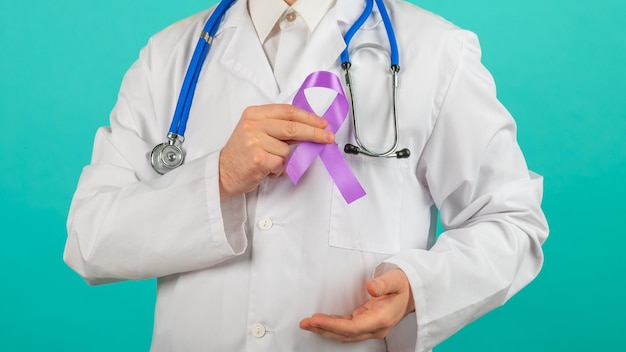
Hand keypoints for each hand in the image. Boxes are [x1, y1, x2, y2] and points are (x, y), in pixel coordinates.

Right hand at [219, 104, 333, 199]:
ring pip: (288, 150)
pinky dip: (279, 169)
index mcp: (254, 114)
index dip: (309, 117)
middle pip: (293, 126)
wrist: (222, 172)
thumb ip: (279, 127)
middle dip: (315, 133)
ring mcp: (255, 141)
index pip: (288, 111)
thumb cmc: (242, 153)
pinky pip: (282, 164)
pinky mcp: (258, 159)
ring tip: (269, 161)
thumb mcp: (256, 131)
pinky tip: (266, 169)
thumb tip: (309, 128)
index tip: (323, 123)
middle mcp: (253, 125)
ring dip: (284, 159)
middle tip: (328, 137)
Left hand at [299, 269, 414, 342]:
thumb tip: (370, 287)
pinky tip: (320, 322)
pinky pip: (346, 329)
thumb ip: (383, 283)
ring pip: (344, 334)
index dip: (333, 325)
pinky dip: (332, 326)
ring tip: (307, 323)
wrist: (412, 293)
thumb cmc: (403, 285)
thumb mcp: (396, 279)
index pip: (353, 327)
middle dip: (323, 329)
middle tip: (305, 322)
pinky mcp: (365, 323)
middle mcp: (375, 327)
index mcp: (382, 318)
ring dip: (325, 330)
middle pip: (345, 334)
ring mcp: (370, 327)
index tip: (317, 319)